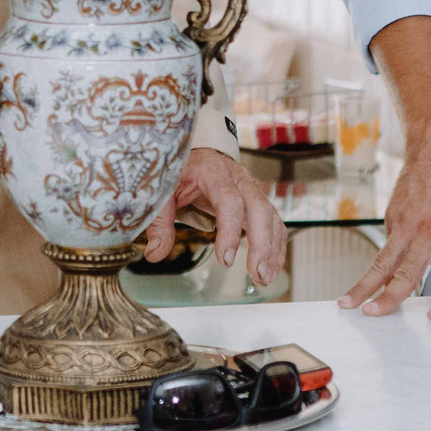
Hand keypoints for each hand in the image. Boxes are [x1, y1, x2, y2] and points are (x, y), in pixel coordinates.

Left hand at [143, 148, 287, 287]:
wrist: (194, 152)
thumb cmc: (179, 169)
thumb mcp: (163, 190)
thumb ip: (159, 221)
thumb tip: (155, 254)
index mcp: (212, 171)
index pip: (229, 200)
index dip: (230, 231)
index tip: (225, 260)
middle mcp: (238, 178)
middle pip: (259, 209)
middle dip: (262, 243)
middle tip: (256, 273)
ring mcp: (251, 189)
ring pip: (271, 217)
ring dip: (271, 249)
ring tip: (263, 277)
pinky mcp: (257, 201)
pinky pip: (273, 223)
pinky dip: (275, 246)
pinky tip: (270, 268)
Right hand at [340, 100, 430, 318]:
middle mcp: (427, 234)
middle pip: (404, 275)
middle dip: (386, 299)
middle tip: (372, 316)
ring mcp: (405, 224)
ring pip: (382, 262)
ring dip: (363, 284)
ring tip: (347, 302)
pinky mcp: (392, 214)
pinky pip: (387, 243)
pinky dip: (382, 260)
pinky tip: (376, 272)